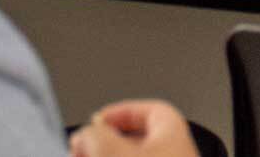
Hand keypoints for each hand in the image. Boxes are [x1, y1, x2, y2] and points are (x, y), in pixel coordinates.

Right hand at [68, 101, 199, 156]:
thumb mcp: (114, 151)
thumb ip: (95, 135)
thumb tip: (84, 134)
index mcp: (175, 132)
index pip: (151, 108)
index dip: (121, 111)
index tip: (98, 119)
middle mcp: (176, 152)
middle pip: (139, 138)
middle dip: (107, 141)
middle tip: (86, 146)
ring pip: (136, 156)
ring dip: (108, 155)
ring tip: (85, 156)